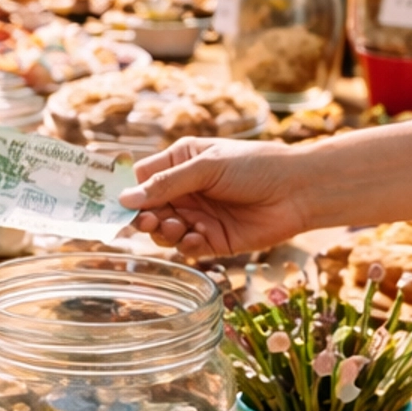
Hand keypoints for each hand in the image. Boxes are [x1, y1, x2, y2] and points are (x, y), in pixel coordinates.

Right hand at [122, 138, 315, 258]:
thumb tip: (126, 198)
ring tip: (174, 227)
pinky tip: (196, 238)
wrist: (297, 191)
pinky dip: (186, 245)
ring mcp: (198, 217)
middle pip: (148, 209)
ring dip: (163, 232)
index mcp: (181, 163)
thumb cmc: (255, 166)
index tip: (113, 204)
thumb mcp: (207, 166)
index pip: (142, 178)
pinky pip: (187, 247)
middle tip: (147, 221)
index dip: (127, 191)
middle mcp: (186, 191)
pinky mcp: (213, 240)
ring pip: (163, 231)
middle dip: (144, 217)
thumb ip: (167, 183)